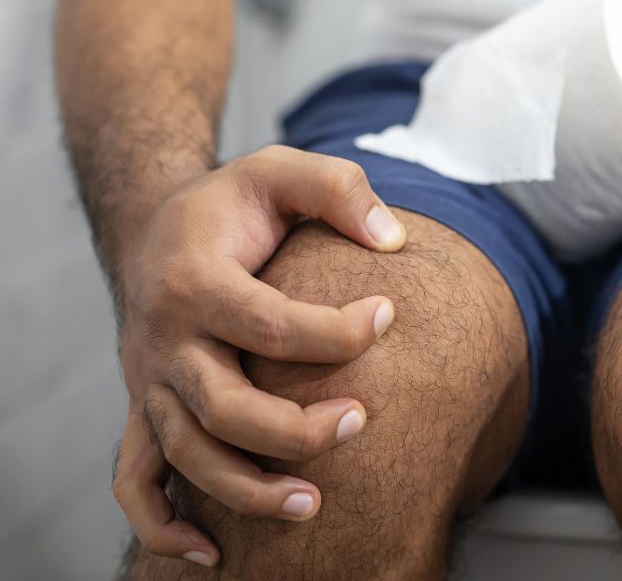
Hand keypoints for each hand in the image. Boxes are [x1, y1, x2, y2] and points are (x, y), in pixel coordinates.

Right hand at [110, 145, 406, 566]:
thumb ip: (338, 187)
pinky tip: (208, 552)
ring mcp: (150, 383)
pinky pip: (135, 480)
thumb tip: (395, 238)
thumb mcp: (278, 169)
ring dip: (248, 488)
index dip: (340, 331)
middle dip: (297, 427)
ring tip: (315, 503)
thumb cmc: (230, 205)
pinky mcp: (145, 409)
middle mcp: (164, 340)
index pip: (271, 325)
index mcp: (195, 280)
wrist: (153, 226)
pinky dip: (161, 523)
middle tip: (364, 418)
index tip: (390, 314)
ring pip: (188, 455)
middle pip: (223, 407)